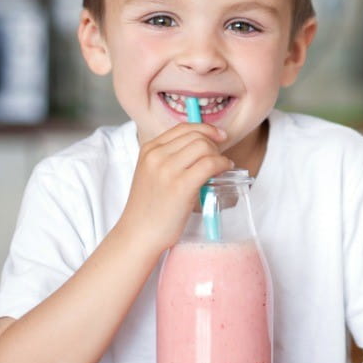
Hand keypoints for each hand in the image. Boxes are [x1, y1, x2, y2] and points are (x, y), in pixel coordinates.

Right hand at [116, 122, 232, 255]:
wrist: (138, 234)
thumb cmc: (150, 208)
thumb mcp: (152, 173)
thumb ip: (170, 158)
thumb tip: (203, 146)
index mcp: (149, 150)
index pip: (183, 128)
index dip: (206, 129)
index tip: (219, 136)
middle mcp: (157, 156)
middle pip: (197, 136)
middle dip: (214, 144)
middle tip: (220, 157)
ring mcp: (167, 170)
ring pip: (205, 147)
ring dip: (219, 155)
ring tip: (221, 167)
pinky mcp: (181, 186)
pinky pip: (210, 164)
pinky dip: (222, 164)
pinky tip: (224, 171)